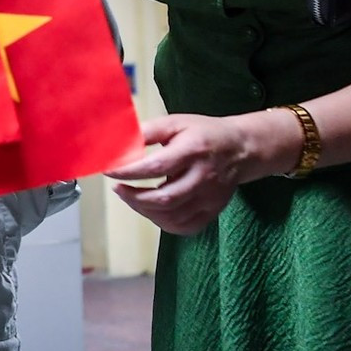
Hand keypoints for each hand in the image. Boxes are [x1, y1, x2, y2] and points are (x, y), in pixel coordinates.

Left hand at [107, 111, 295, 235]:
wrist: (241, 148)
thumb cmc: (203, 134)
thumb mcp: (175, 123)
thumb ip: (146, 132)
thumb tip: (117, 141)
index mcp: (193, 150)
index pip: (156, 166)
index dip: (129, 171)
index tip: (109, 170)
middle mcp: (204, 177)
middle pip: (165, 198)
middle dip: (133, 197)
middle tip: (117, 187)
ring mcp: (210, 198)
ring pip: (172, 217)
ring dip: (143, 210)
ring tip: (130, 196)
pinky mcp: (213, 211)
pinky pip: (185, 227)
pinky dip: (162, 222)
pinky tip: (150, 209)